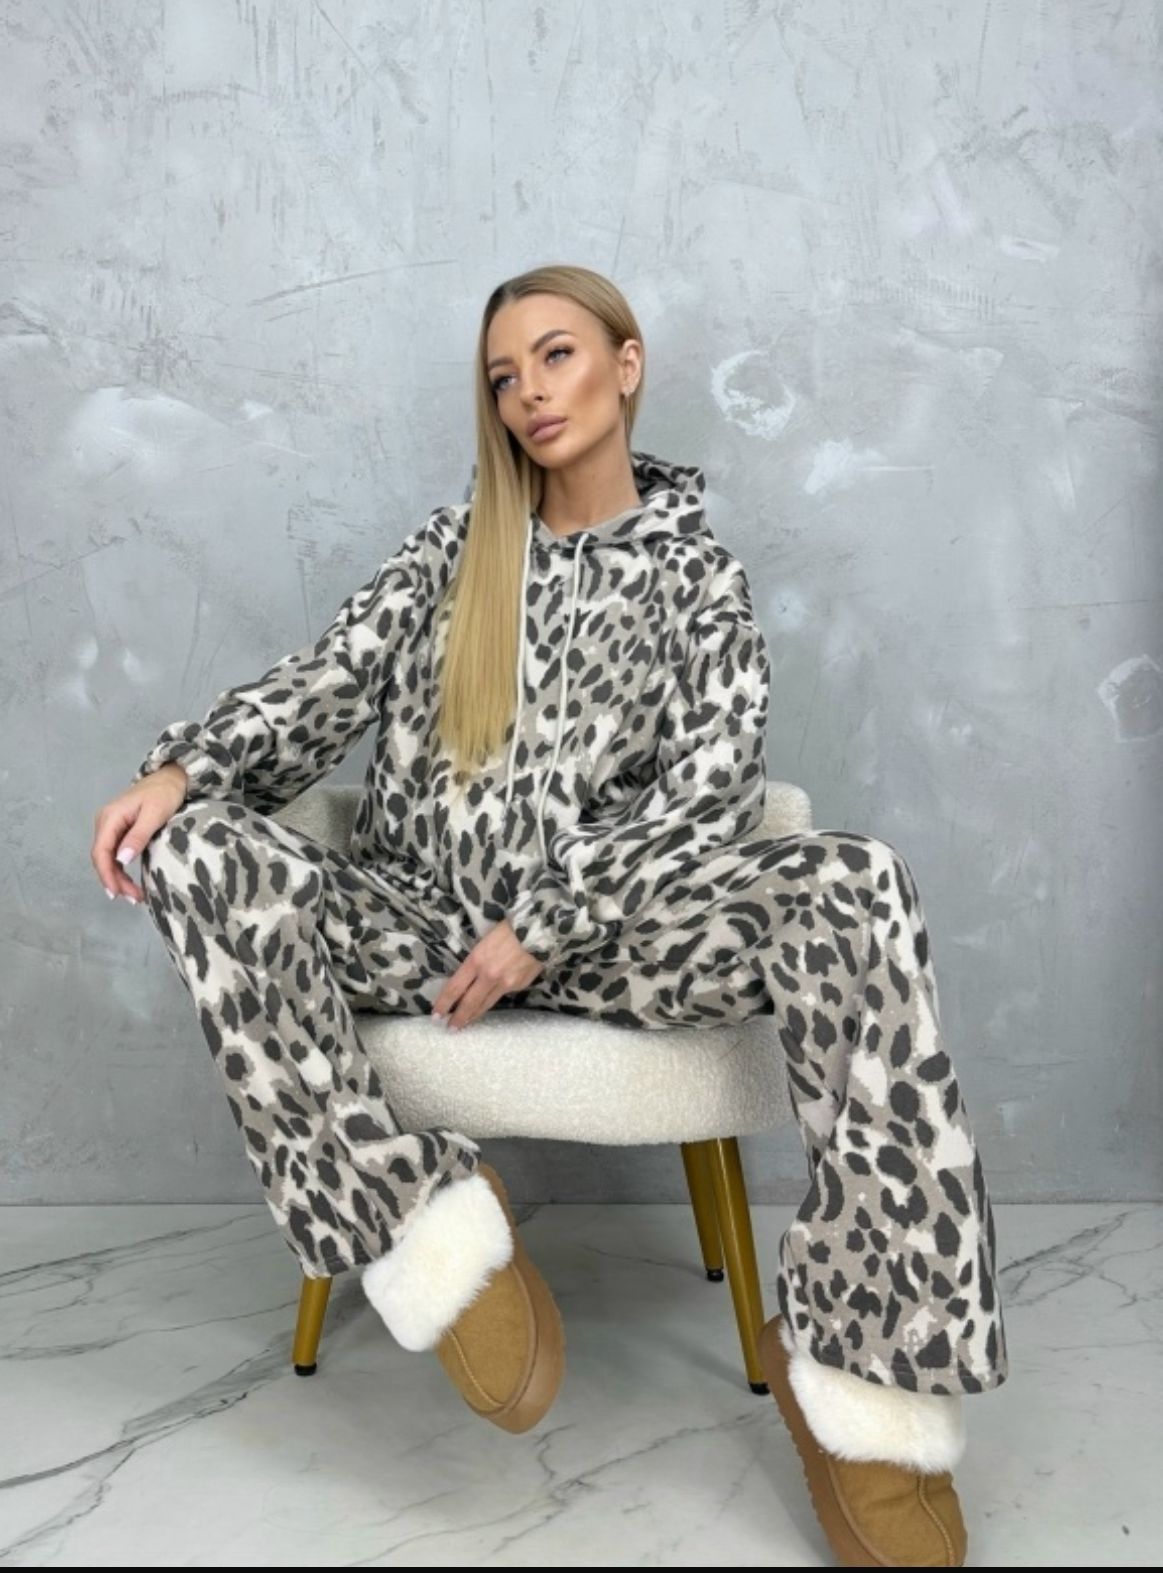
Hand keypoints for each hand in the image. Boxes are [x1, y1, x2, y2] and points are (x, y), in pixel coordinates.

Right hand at [91, 764, 188, 903]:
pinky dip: (121, 869)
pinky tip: (130, 882)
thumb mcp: (155, 814)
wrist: (171, 778)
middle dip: (114, 880)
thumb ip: (138, 836)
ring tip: (134, 896)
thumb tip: (121, 859)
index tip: (116, 893)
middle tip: (132, 899)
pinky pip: (115, 853)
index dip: (106, 874)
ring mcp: (111, 826)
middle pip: (102, 857)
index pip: (101, 851)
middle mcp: (106, 822)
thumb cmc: (165, 793)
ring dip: (118, 877)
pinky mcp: (120, 830)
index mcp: (110, 817)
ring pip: (108, 857)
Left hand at [431, 918, 544, 1030]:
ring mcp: (505, 984)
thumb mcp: (485, 941)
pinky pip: (502, 995)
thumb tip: (470, 979)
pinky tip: (488, 1003)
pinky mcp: (519, 986)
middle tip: (450, 1028)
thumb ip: (477, 961)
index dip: (444, 1003)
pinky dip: (493, 1000)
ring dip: (474, 1016)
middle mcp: (489, 976)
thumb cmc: (508, 930)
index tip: (436, 1015)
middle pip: (469, 1003)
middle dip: (458, 1017)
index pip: (454, 988)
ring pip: (485, 1004)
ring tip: (465, 1024)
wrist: (538, 932)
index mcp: (476, 960)